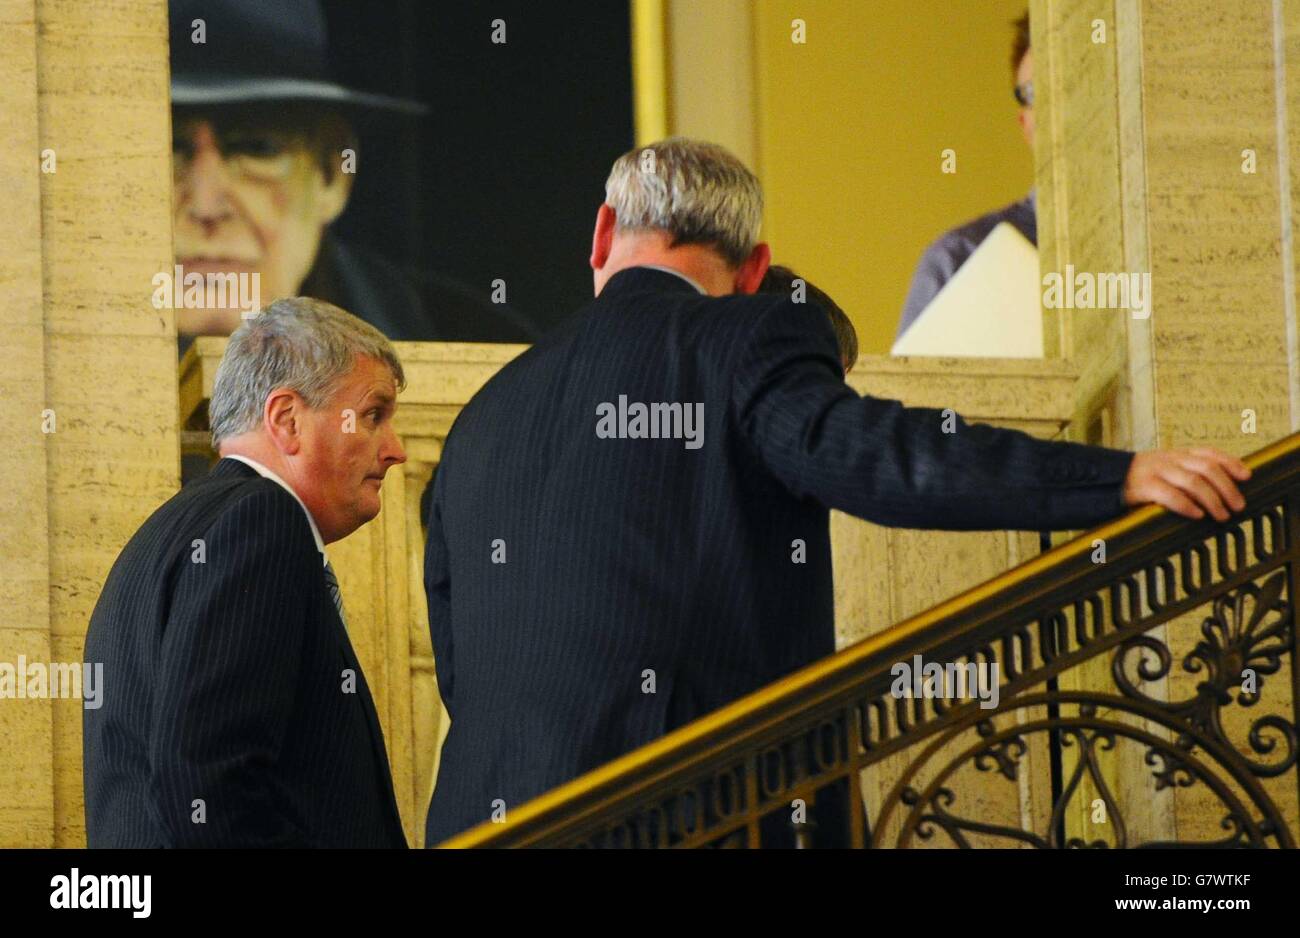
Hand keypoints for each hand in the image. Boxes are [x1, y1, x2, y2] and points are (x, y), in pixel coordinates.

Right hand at [1122, 447, 1250, 520]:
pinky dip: (1187, 505)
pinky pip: (1170, 495)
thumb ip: (1187, 475)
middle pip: (1207, 468)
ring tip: (1222, 515)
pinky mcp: (1142, 486)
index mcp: (1176, 454)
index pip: (1209, 452)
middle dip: (1227, 488)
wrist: (1103, 482)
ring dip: (1213, 500)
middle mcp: (1168, 459)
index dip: (1231, 462)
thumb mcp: (1165, 472)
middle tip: (1238, 506)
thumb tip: (1222, 492)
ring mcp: (1155, 471)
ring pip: (1193, 481)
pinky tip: (1197, 515)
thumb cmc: (1140, 483)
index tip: (1247, 476)